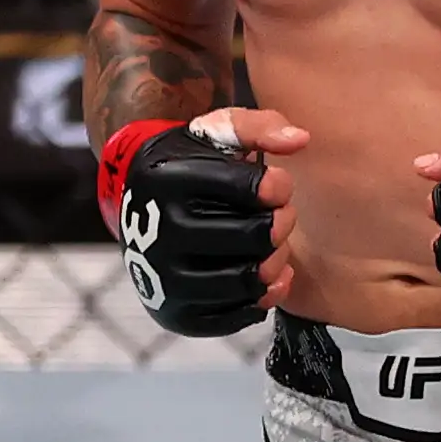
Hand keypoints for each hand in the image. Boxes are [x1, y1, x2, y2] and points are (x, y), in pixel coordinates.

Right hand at [97, 107, 305, 334]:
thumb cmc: (190, 166)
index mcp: (167, 180)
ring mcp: (163, 279)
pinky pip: (235, 315)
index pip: (245, 189)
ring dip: (275, 262)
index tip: (278, 186)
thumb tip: (300, 140)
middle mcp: (158, 232)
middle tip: (281, 217)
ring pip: (245, 280)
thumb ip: (259, 126)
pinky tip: (265, 274)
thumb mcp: (215, 132)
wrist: (141, 208)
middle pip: (252, 238)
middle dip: (281, 225)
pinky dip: (262, 297)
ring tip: (273, 246)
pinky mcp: (175, 314)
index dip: (277, 188)